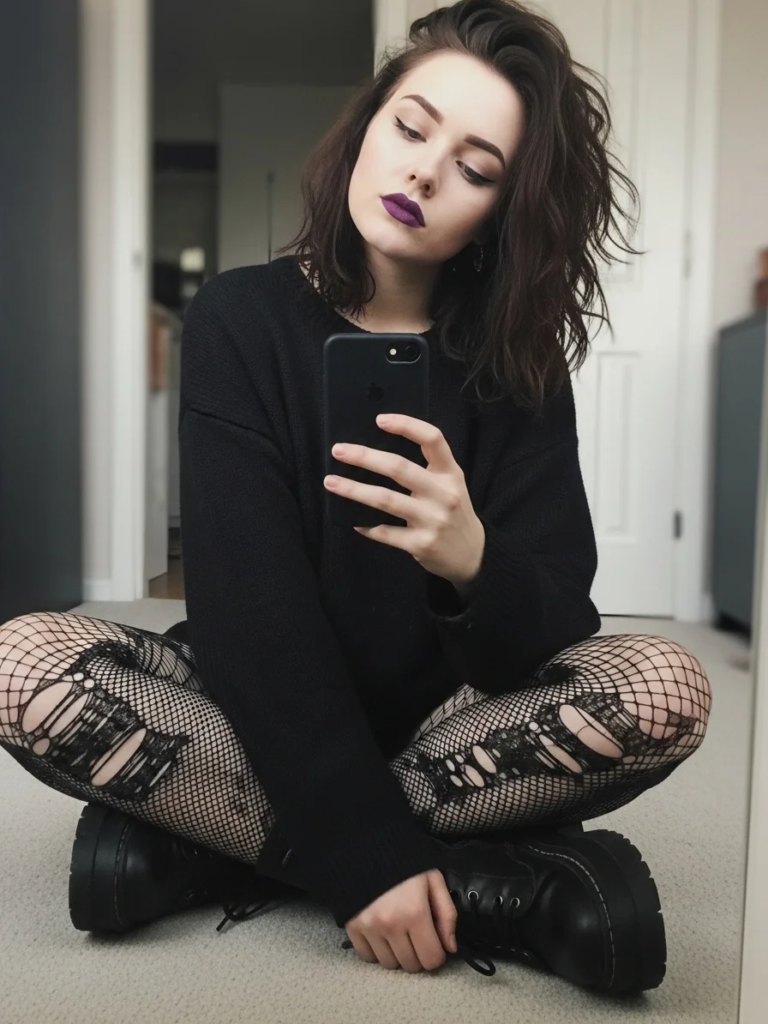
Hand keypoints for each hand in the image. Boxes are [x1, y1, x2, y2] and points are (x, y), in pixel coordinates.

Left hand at [324, 413, 484, 586]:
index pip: (432, 439)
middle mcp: (443, 494)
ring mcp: (432, 520)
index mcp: (450, 473)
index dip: (406, 425)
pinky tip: (353, 521)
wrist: (473, 554)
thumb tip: (378, 452)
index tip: (379, 419)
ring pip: (385, 499)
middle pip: (399, 468)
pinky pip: (385, 532)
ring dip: (354, 489)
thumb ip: (426, 468)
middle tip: (338, 451)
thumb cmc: (453, 512)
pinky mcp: (421, 544)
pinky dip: (366, 526)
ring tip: (331, 482)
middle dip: (364, 457)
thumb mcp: (451, 484)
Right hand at [344, 868, 457, 971]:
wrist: (367, 846)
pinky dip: (376, 950)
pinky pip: (367, 957)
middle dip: (418, 954)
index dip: (437, 953)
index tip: (434, 942)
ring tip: (398, 932)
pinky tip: (381, 933)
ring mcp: (370, 927)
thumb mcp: (433, 880)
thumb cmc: (404, 861)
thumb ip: (447, 914)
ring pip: (389, 964)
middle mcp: (391, 924)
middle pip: (410, 965)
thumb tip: (450, 947)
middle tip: (416, 935)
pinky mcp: (353, 927)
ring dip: (397, 954)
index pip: (431, 959)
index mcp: (415, 912)